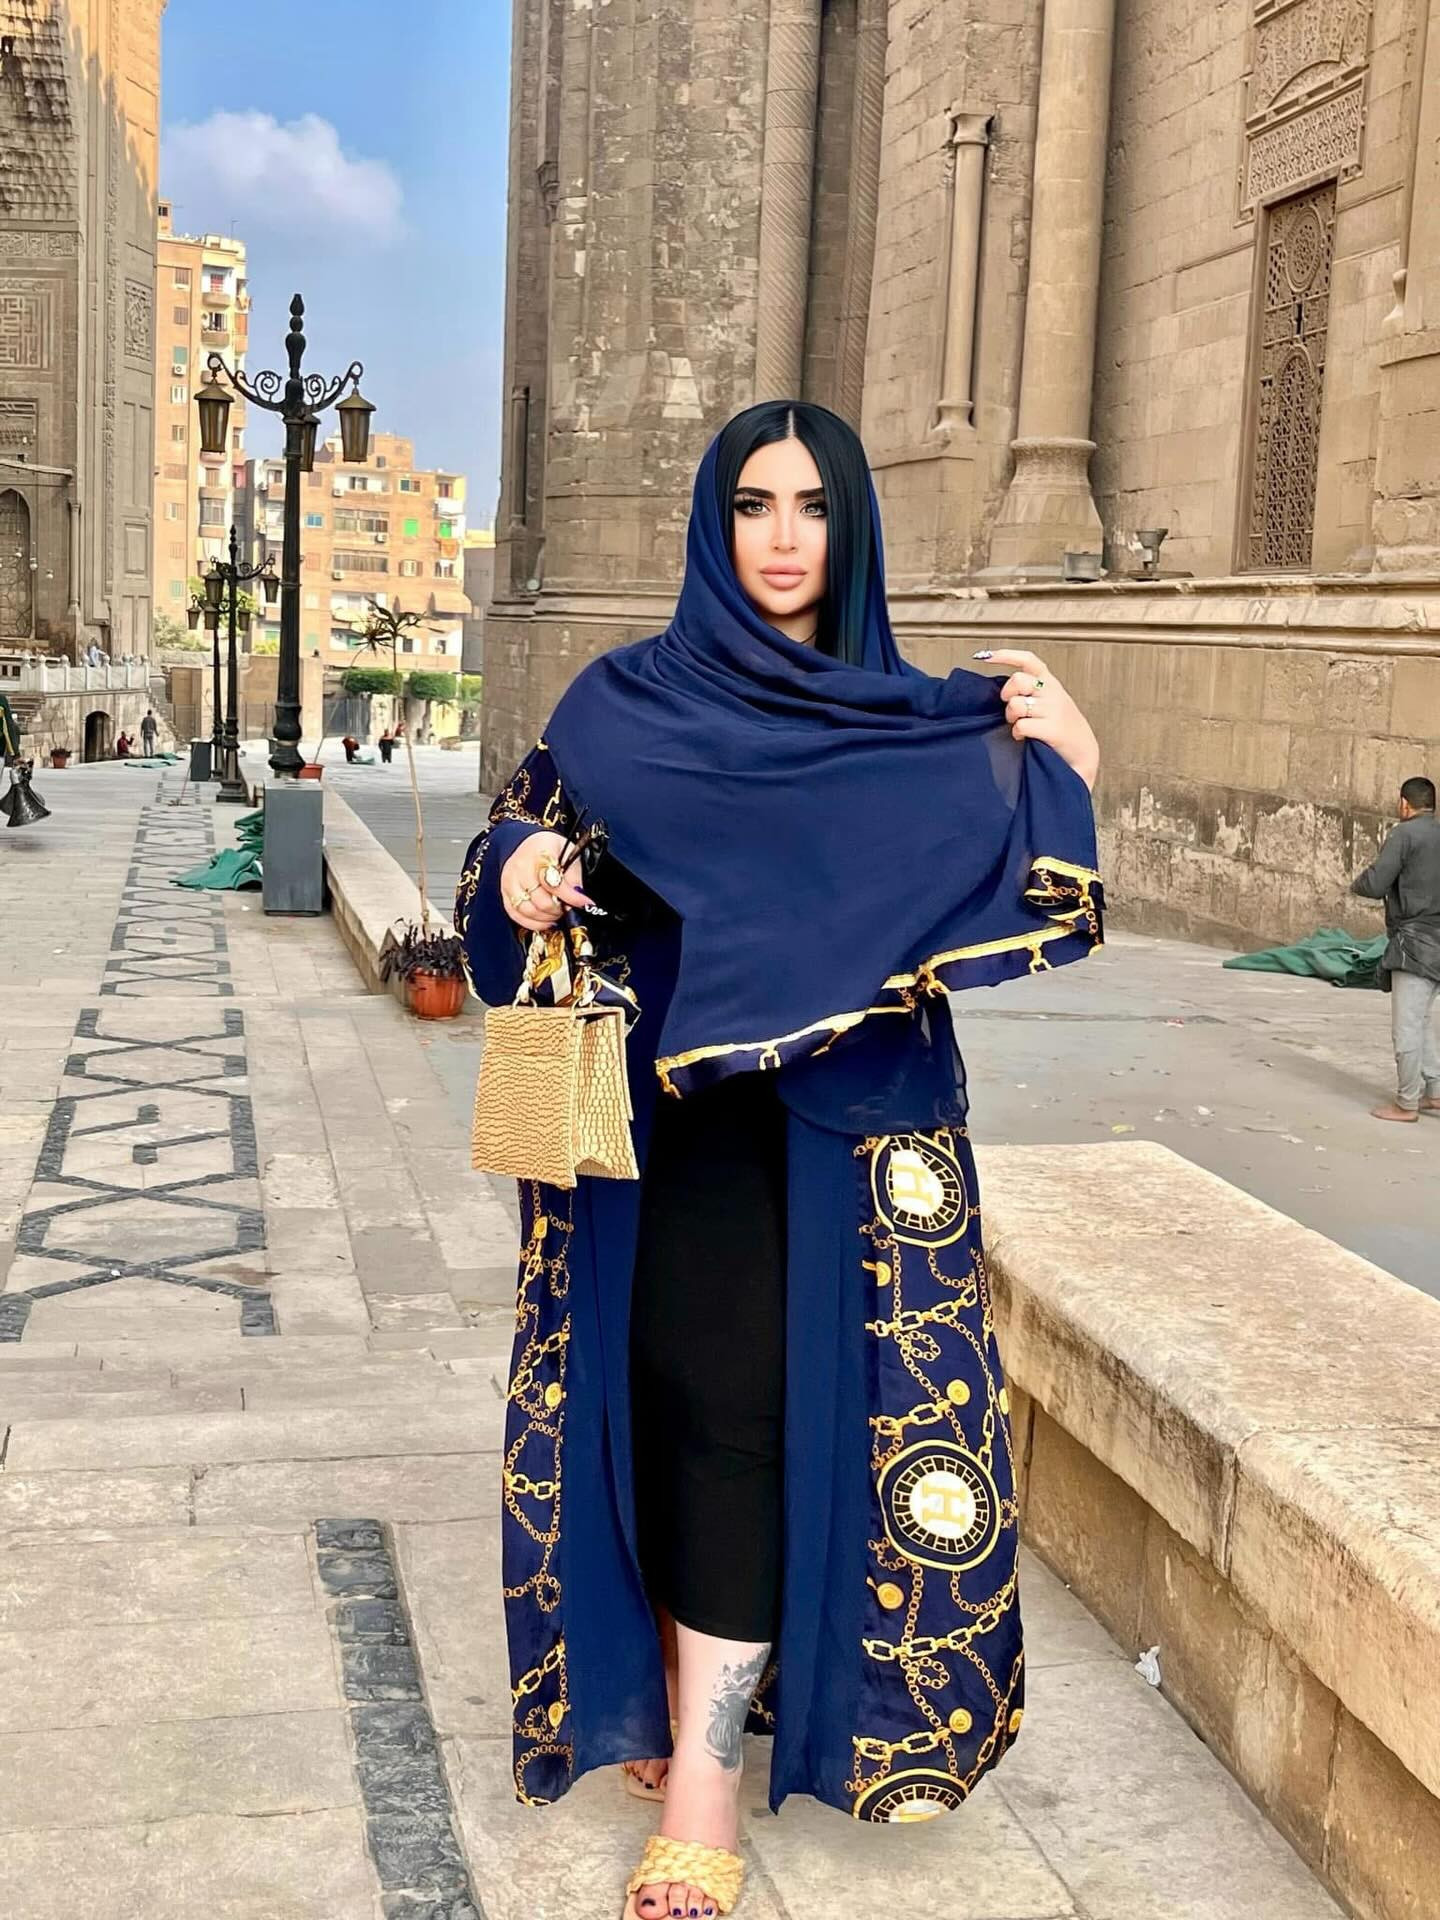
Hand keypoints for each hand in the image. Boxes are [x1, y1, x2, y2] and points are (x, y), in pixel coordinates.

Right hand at [500, 831, 594, 931]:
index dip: (570, 896)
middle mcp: (520, 865)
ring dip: (546, 917)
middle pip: (540, 900)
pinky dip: (533, 922)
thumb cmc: (552, 851)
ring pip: (528, 910)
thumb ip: (575, 878)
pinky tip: (545, 920)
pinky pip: (516, 914)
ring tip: (557, 912)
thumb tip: (578, 899)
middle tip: (568, 908)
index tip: (583, 903)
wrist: (533, 845)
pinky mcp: (504, 892)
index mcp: (540, 852)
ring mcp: (510, 880)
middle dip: (558, 909)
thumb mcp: (571, 856)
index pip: (553, 882)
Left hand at [976, 649, 1099, 789]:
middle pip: (1017, 680)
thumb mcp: (1049, 701)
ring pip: (1016, 704)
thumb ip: (1031, 691)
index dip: (1006, 656)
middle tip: (1011, 710)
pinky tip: (1023, 736)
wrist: (1083, 751)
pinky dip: (1017, 733)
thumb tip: (1003, 690)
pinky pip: (1021, 725)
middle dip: (1007, 694)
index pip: (1028, 661)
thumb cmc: (1062, 727)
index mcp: (1050, 683)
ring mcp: (1053, 710)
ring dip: (1011, 717)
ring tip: (1018, 724)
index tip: (986, 657)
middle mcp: (1052, 693)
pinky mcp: (1053, 728)